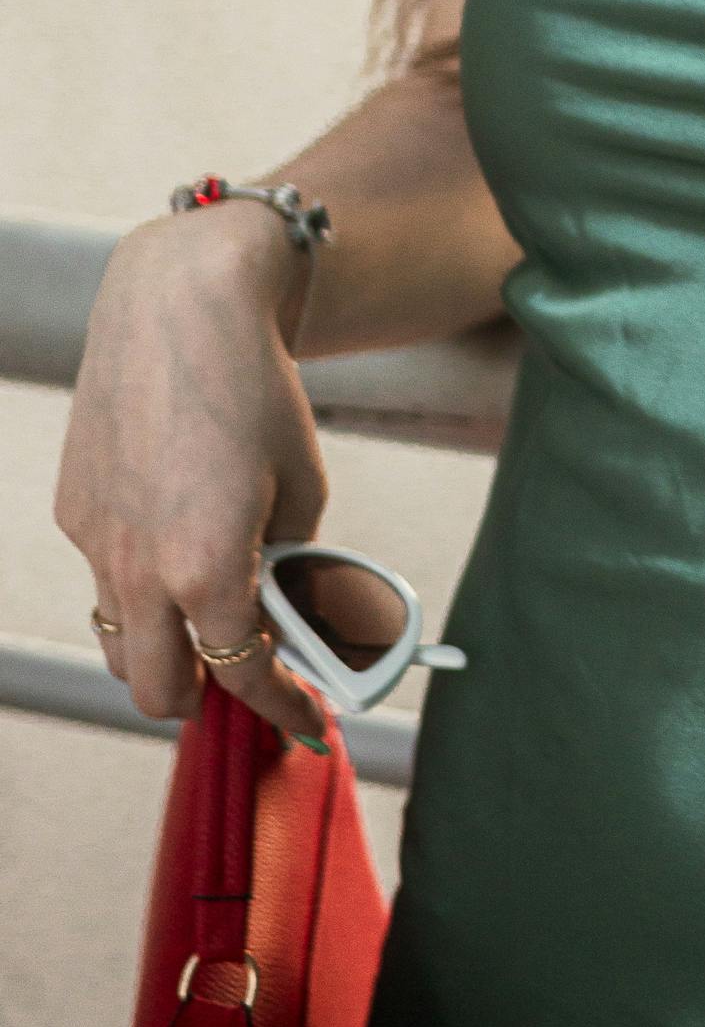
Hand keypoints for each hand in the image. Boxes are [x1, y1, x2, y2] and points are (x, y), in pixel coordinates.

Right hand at [52, 211, 332, 749]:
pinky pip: (104, 577)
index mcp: (208, 571)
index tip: (309, 720)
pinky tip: (175, 542)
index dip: (283, 708)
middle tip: (252, 676)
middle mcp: (139, 572)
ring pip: (120, 643)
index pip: (243, 678)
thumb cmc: (255, 387)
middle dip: (209, 700)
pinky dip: (139, 584)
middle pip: (160, 692)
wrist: (180, 305)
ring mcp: (96, 544)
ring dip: (163, 654)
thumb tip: (297, 618)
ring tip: (208, 625)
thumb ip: (295, 564)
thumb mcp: (303, 483)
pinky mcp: (74, 511)